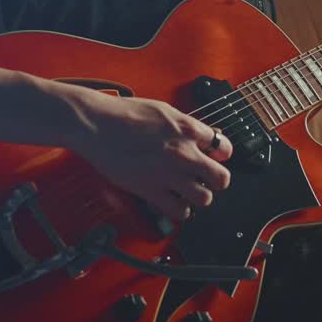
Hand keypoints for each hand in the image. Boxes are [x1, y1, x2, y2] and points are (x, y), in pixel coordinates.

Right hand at [65, 92, 232, 220]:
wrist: (97, 124)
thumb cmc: (125, 114)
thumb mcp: (164, 110)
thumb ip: (186, 125)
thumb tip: (203, 135)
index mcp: (188, 129)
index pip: (224, 148)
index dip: (221, 155)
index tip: (215, 158)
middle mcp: (183, 153)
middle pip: (221, 178)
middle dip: (216, 180)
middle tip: (207, 179)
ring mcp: (168, 173)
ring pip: (204, 199)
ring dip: (198, 196)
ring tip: (190, 192)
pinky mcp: (150, 190)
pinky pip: (179, 211)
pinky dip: (179, 210)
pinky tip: (174, 202)